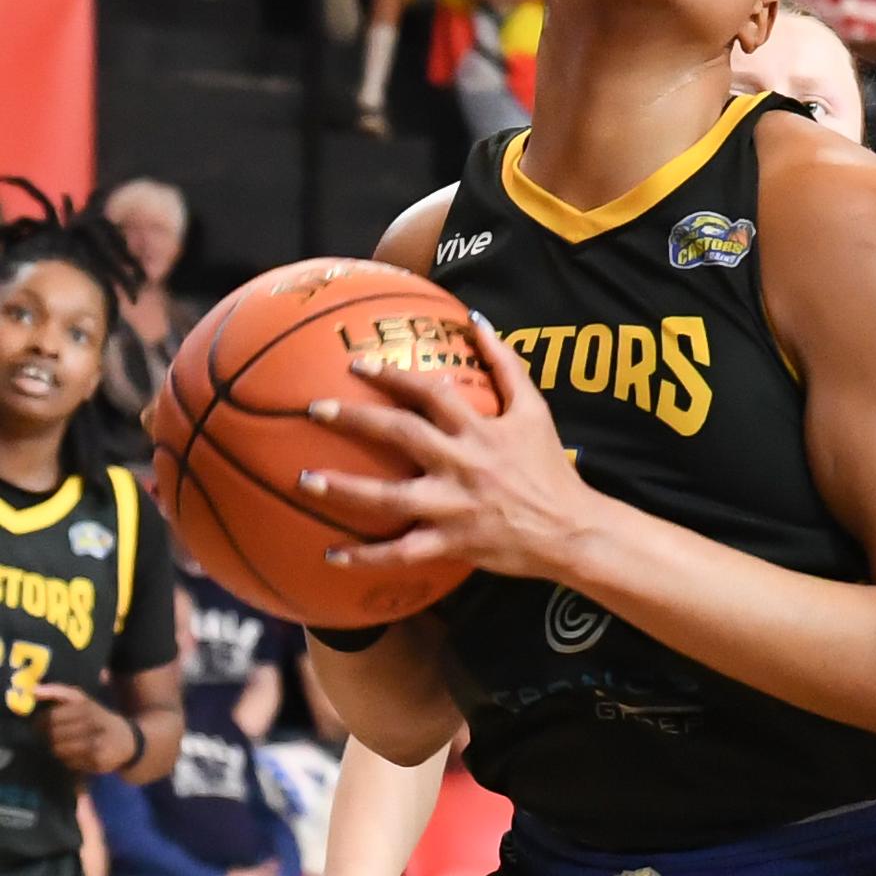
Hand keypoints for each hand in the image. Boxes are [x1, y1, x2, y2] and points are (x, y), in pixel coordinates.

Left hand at [38, 687, 135, 776]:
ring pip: (58, 750)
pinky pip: (69, 763)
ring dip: (57, 748)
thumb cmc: (99, 719)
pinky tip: (77, 754)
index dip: (41, 722)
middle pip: (53, 735)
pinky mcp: (97, 761)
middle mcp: (92, 725)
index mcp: (88, 707)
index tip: (40, 724)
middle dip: (48, 737)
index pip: (52, 717)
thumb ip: (59, 692)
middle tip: (52, 736)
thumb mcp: (84, 701)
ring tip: (66, 744)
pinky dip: (68, 760)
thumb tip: (34, 691)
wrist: (128, 741)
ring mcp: (95, 744)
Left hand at [303, 323, 600, 586]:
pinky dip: (365, 557)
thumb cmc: (549, 466)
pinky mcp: (451, 544)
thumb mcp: (534, 409)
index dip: (394, 376)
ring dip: (344, 489)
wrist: (570, 529)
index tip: (358, 366)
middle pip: (402, 435)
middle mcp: (463, 464)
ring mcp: (454, 507)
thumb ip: (505, 363)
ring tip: (305, 480)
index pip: (432, 393)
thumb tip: (476, 319)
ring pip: (390, 498)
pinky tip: (331, 555)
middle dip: (355, 419)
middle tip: (314, 409)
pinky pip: (401, 553)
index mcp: (481, 430)